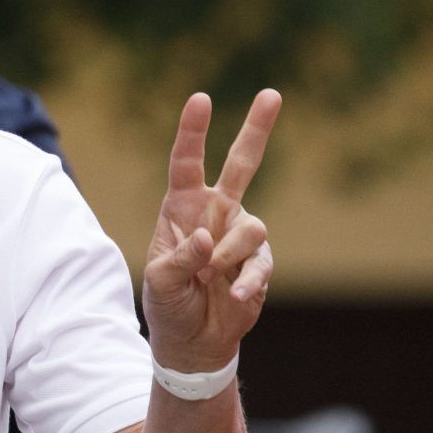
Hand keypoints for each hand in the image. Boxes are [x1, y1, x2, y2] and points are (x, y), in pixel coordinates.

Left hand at [142, 89, 281, 371]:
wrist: (192, 338)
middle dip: (256, 129)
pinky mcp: (260, 263)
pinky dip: (246, 280)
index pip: (186, 163)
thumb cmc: (168, 300)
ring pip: (252, 226)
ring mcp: (241, 235)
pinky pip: (261, 263)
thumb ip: (180, 258)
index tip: (201, 98)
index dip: (192, 131)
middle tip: (271, 93)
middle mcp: (216, 212)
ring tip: (208, 278)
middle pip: (241, 164)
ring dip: (228, 254)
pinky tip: (233, 293)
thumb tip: (206, 238)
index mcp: (181, 206)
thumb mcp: (160, 280)